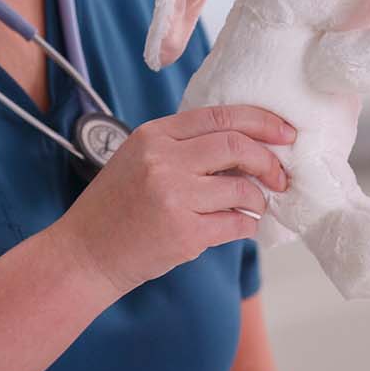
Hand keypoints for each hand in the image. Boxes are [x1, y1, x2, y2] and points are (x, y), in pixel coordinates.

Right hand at [54, 105, 294, 295]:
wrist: (84, 255)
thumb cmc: (114, 208)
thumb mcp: (138, 159)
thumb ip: (182, 146)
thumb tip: (245, 146)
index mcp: (153, 136)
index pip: (221, 116)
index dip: (262, 122)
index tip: (285, 133)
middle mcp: (163, 161)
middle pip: (237, 146)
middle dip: (269, 161)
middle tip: (280, 175)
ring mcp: (174, 197)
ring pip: (242, 190)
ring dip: (258, 200)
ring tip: (254, 206)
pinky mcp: (184, 234)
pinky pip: (235, 225)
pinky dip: (247, 226)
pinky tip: (241, 226)